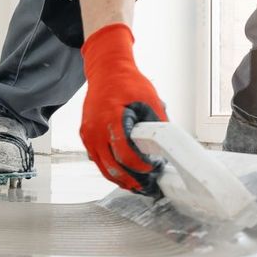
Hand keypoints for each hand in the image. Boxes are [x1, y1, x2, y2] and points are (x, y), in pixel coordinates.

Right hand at [79, 24, 168, 193]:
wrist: (106, 70)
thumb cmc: (127, 82)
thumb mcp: (150, 98)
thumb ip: (159, 121)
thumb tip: (170, 144)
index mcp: (111, 118)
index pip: (124, 154)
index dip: (140, 166)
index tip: (153, 168)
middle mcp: (95, 129)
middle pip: (111, 167)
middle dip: (131, 180)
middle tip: (147, 185)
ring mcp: (88, 133)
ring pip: (102, 167)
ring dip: (120, 179)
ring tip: (137, 185)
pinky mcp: (86, 135)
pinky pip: (97, 159)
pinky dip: (110, 169)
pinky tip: (124, 173)